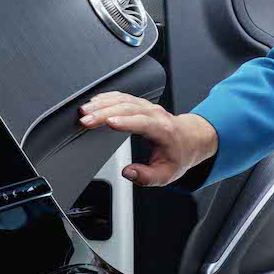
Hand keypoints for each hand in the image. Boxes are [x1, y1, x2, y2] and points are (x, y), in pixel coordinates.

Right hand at [76, 92, 218, 186]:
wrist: (189, 138)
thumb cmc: (178, 155)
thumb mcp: (166, 175)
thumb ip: (146, 177)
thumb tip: (127, 173)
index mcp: (164, 130)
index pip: (143, 122)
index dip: (125, 122)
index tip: (108, 122)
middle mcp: (155, 114)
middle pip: (127, 108)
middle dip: (104, 113)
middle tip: (85, 120)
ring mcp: (147, 106)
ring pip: (123, 99)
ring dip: (102, 103)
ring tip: (84, 111)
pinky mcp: (140, 104)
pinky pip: (122, 96)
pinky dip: (106, 98)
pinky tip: (93, 102)